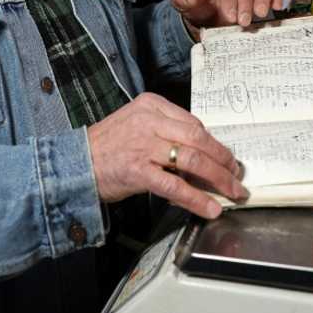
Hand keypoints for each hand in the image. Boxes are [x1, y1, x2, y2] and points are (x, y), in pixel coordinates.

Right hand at [87, 93, 246, 218]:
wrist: (76, 163)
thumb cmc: (107, 146)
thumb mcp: (137, 125)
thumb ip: (165, 132)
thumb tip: (201, 154)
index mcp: (152, 105)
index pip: (194, 123)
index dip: (215, 144)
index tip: (226, 158)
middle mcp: (149, 122)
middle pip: (199, 139)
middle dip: (223, 160)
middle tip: (236, 176)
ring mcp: (144, 146)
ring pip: (193, 160)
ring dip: (218, 179)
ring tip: (231, 192)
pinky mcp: (138, 171)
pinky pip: (175, 186)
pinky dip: (196, 198)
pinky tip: (209, 208)